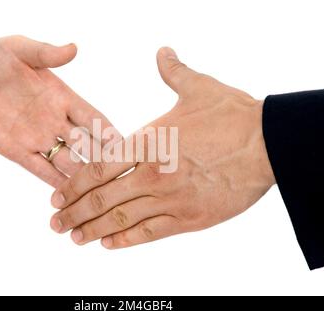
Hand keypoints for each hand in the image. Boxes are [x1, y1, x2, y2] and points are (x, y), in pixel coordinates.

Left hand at [0, 36, 113, 186]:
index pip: (94, 118)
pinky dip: (55, 183)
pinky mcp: (19, 152)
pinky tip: (70, 197)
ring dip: (83, 176)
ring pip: (68, 161)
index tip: (129, 146)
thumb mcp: (19, 50)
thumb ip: (45, 52)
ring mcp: (39, 139)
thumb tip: (73, 48)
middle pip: (87, 145)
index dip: (111, 131)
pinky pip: (41, 170)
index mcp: (62, 97)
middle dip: (104, 160)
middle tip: (121, 178)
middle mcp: (56, 121)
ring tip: (101, 194)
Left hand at [50, 47, 275, 247]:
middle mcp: (153, 174)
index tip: (58, 196)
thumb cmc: (233, 116)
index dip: (74, 185)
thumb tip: (163, 52)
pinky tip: (109, 244)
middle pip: (103, 199)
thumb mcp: (198, 88)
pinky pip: (151, 233)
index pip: (99, 169)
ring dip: (93, 230)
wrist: (269, 144)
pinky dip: (127, 240)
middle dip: (74, 213)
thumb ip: (173, 73)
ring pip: (122, 219)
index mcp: (149, 142)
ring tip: (73, 237)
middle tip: (55, 223)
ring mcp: (171, 199)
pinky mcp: (190, 219)